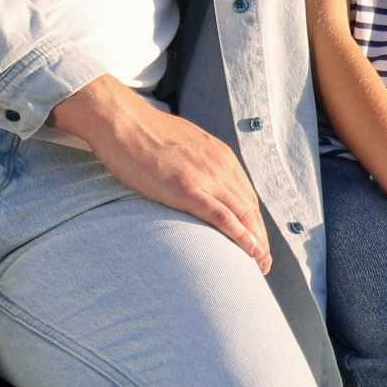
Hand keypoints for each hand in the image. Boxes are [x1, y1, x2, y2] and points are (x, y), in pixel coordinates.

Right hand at [51, 77, 270, 271]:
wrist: (122, 120)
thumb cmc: (141, 133)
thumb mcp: (180, 144)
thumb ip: (193, 161)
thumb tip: (189, 175)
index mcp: (220, 155)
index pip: (245, 195)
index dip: (254, 221)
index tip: (257, 240)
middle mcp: (221, 165)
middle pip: (249, 208)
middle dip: (261, 236)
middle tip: (264, 261)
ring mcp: (206, 176)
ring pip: (243, 215)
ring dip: (256, 242)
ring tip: (261, 265)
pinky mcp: (188, 189)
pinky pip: (223, 217)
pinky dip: (241, 236)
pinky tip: (251, 252)